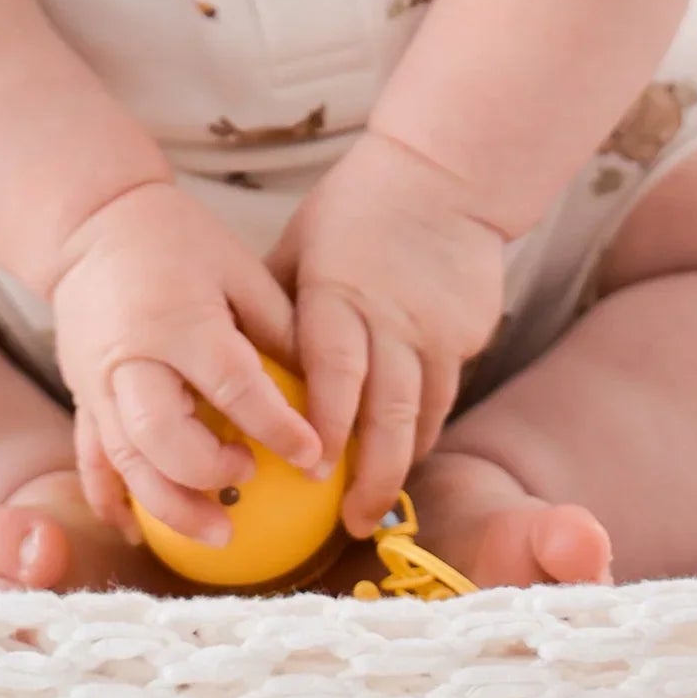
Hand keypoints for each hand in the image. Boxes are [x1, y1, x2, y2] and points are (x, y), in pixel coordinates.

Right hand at [48, 178, 327, 545]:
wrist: (92, 224)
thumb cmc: (178, 240)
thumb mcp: (237, 267)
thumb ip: (276, 326)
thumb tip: (323, 387)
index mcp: (180, 320)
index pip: (233, 384)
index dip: (277, 426)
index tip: (314, 457)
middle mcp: (134, 358)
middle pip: (165, 435)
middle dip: (211, 472)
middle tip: (250, 479)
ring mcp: (99, 383)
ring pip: (127, 461)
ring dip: (170, 506)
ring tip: (217, 531)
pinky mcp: (81, 397)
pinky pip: (91, 459)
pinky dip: (112, 500)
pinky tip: (138, 530)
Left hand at [268, 127, 507, 535]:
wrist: (441, 175)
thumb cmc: (355, 207)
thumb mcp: (300, 242)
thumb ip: (272, 300)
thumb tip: (229, 355)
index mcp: (339, 293)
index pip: (334, 372)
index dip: (326, 427)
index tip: (311, 472)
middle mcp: (391, 318)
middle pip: (387, 410)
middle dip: (372, 473)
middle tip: (352, 521)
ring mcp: (436, 330)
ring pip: (423, 414)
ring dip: (401, 462)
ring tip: (376, 504)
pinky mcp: (467, 335)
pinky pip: (445, 396)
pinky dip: (425, 429)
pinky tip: (406, 451)